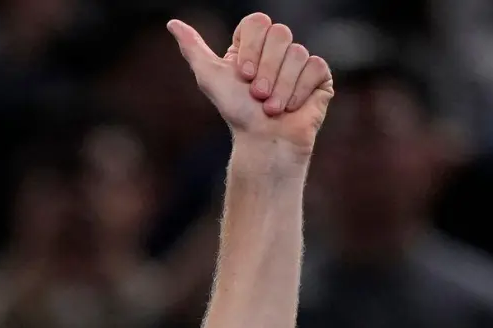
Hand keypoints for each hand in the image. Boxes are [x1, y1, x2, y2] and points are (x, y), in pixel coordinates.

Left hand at [168, 13, 332, 158]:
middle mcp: (277, 49)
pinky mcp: (319, 76)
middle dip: (266, 70)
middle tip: (257, 95)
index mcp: (253, 45)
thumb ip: (193, 48)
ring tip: (272, 108)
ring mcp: (300, 61)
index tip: (243, 74)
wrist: (263, 141)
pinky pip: (315, 67)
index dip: (252, 48)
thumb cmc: (236, 112)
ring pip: (298, 53)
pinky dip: (299, 91)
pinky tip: (291, 107)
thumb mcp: (209, 77)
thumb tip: (173, 24)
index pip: (258, 22)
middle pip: (280, 34)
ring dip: (281, 87)